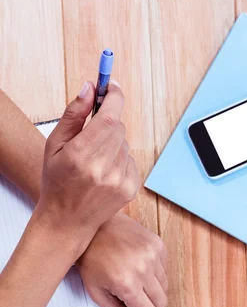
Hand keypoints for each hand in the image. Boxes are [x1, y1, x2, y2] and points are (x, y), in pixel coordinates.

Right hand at [35, 81, 138, 256]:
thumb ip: (74, 114)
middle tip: (95, 126)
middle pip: (119, 127)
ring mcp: (119, 181)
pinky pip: (130, 159)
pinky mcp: (130, 189)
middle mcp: (102, 170)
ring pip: (125, 143)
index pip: (109, 118)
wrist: (68, 220)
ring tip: (95, 159)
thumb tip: (90, 88)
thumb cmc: (58, 180)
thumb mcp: (55, 145)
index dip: (114, 97)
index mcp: (80, 156)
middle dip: (108, 121)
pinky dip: (119, 159)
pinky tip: (104, 172)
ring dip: (113, 143)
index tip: (111, 86)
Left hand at [77, 213, 167, 306]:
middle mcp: (144, 269)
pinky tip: (137, 263)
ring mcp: (153, 255)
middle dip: (148, 304)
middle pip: (162, 304)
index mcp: (127, 285)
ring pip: (165, 287)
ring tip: (131, 275)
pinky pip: (165, 269)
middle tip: (129, 293)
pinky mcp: (159, 244)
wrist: (92, 227)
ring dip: (151, 287)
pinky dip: (154, 271)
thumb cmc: (91, 261)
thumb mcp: (100, 296)